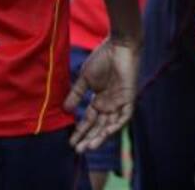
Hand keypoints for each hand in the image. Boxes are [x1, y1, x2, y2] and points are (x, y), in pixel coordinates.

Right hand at [64, 37, 140, 152]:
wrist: (118, 45)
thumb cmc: (102, 58)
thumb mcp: (85, 79)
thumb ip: (77, 94)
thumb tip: (65, 110)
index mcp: (100, 100)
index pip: (89, 120)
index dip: (80, 131)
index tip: (70, 142)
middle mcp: (110, 104)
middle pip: (99, 126)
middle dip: (89, 138)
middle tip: (78, 150)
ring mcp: (120, 102)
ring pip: (111, 125)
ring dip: (101, 136)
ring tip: (90, 146)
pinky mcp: (129, 97)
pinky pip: (125, 116)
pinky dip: (117, 125)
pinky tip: (107, 133)